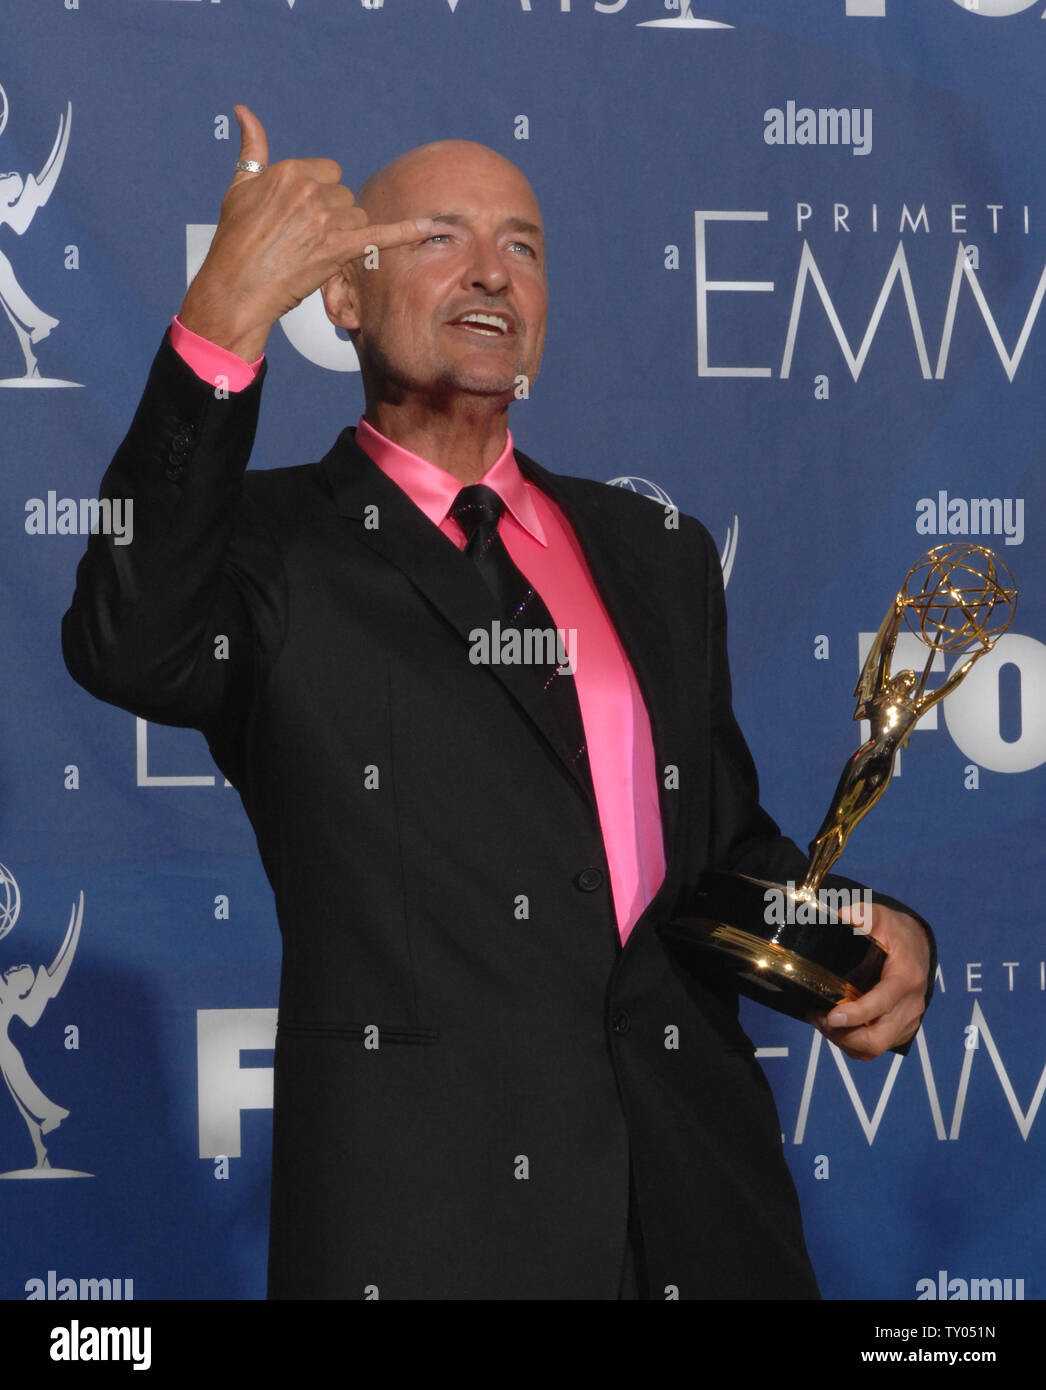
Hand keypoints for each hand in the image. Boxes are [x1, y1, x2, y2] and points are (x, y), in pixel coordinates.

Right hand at [179, 105, 430, 360]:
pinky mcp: (338, 248)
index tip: (299, 216)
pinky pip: (381, 234)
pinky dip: (407, 231)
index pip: (327, 172)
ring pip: (357, 217)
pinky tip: (431, 226)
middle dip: (332, 215)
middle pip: (344, 195)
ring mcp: (326, 220)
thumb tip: (244, 110)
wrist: (237, 287)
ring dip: (344, 234)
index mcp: (289, 171)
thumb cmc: (235, 240)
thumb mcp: (239, 188)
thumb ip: (252, 149)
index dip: (318, 195)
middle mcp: (310, 190)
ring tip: (312, 252)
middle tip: (303, 239)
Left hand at [808, 902, 930, 1058]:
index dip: (858, 1014)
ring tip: (821, 1021)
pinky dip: (852, 1045)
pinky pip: (875, 1049)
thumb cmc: (894, 932)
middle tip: (820, 1018)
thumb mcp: (880, 916)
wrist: (917, 945)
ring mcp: (908, 1020)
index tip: (832, 1016)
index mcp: (906, 977)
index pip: (883, 1002)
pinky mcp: (901, 1030)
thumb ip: (863, 914)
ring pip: (875, 1048)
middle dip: (845, 1035)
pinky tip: (835, 1027)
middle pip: (879, 1038)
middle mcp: (910, 1005)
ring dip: (845, 1041)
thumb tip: (843, 916)